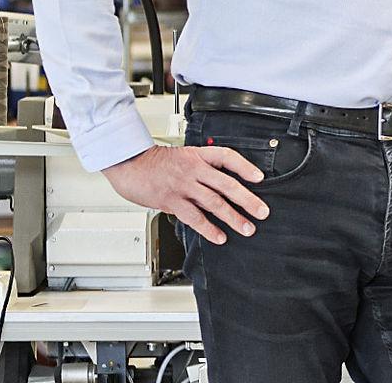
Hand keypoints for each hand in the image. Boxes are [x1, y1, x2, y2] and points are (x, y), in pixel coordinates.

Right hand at [100, 144, 268, 244]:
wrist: (129, 164)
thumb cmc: (153, 163)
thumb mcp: (181, 157)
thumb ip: (199, 169)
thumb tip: (218, 185)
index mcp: (197, 155)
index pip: (227, 157)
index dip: (245, 167)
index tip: (259, 178)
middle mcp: (193, 169)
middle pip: (227, 184)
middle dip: (248, 200)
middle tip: (262, 211)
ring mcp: (183, 185)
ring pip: (214, 202)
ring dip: (233, 217)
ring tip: (247, 228)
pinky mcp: (172, 201)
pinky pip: (195, 217)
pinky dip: (209, 228)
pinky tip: (220, 236)